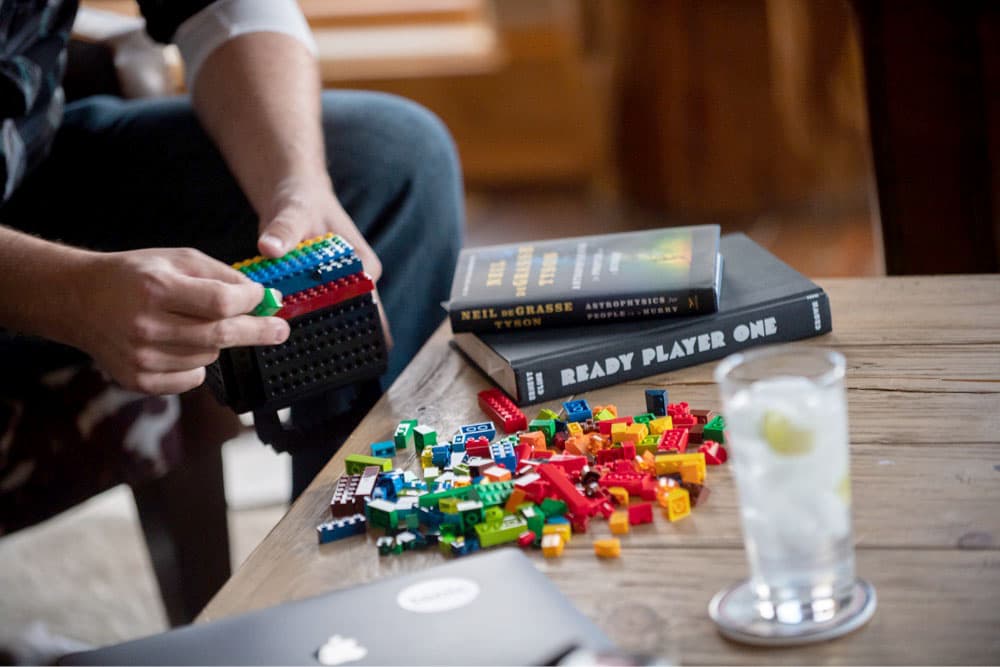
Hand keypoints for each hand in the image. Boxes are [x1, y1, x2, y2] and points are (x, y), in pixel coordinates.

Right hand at [64, 248, 289, 394]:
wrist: (80, 300)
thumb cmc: (136, 275)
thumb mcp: (177, 259)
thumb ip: (221, 276)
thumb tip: (263, 297)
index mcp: (156, 288)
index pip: (220, 301)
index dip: (250, 301)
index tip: (267, 299)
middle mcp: (147, 325)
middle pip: (221, 335)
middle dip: (258, 331)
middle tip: (281, 330)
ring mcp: (141, 357)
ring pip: (209, 356)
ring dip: (217, 342)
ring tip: (193, 323)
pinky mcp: (138, 380)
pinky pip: (192, 378)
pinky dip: (197, 363)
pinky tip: (179, 344)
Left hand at [257, 178, 392, 346]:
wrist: (293, 194)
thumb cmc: (302, 198)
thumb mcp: (295, 210)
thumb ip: (284, 228)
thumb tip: (270, 247)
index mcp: (364, 266)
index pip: (365, 305)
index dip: (351, 329)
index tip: (334, 350)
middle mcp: (358, 281)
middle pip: (351, 318)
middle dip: (334, 339)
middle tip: (314, 366)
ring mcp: (339, 287)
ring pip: (332, 318)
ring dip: (315, 334)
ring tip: (299, 362)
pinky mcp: (319, 290)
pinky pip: (312, 311)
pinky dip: (299, 322)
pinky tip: (284, 341)